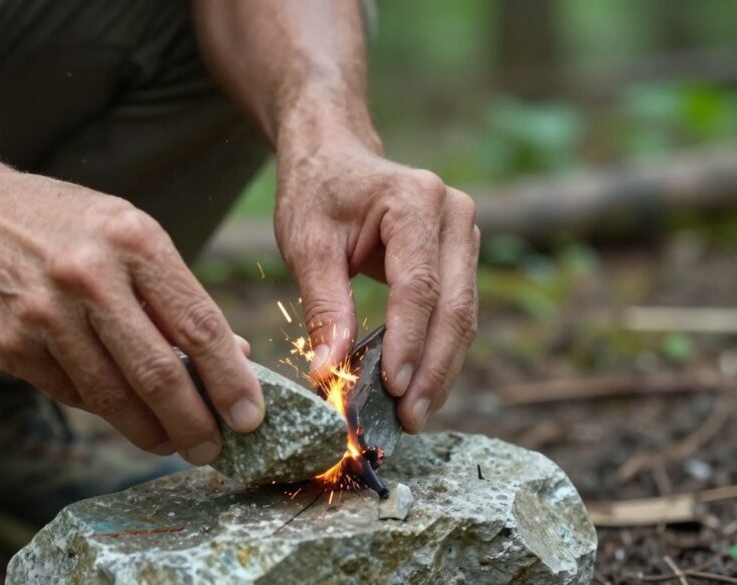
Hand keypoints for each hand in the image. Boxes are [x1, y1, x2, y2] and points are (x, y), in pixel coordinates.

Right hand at [0, 167, 263, 463]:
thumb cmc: (64, 224)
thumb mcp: (129, 234)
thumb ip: (177, 294)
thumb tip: (232, 354)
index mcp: (133, 240)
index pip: (198, 325)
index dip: (230, 380)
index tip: (250, 416)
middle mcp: (90, 276)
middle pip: (157, 373)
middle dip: (194, 424)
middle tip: (213, 450)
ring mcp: (46, 314)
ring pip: (112, 397)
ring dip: (150, 432)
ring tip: (172, 442)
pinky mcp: (12, 345)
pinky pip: (72, 394)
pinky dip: (102, 409)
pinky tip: (119, 410)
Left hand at [275, 138, 478, 433]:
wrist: (334, 157)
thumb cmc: (316, 194)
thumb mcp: (307, 245)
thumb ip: (324, 307)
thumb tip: (330, 372)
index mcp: (415, 200)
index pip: (419, 284)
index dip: (408, 341)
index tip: (393, 390)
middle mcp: (454, 214)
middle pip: (454, 306)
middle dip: (432, 369)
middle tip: (409, 421)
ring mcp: (465, 234)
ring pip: (463, 316)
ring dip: (440, 369)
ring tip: (413, 416)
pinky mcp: (461, 256)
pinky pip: (456, 312)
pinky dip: (438, 353)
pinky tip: (418, 388)